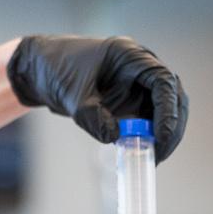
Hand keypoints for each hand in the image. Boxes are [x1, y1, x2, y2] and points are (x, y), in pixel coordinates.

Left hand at [6, 35, 187, 161]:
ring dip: (163, 134)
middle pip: (173, 97)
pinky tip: (142, 152)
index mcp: (131, 55)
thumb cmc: (56, 70)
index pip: (164, 82)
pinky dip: (149, 136)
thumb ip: (93, 117)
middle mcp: (140, 67)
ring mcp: (138, 83)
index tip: (161, 137)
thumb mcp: (72, 96)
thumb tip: (115, 137)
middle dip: (171, 127)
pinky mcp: (131, 99)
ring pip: (164, 110)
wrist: (40, 70)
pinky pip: (149, 119)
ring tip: (152, 157)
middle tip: (160, 154)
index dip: (168, 111)